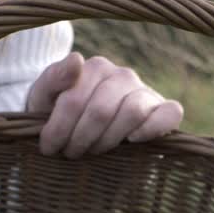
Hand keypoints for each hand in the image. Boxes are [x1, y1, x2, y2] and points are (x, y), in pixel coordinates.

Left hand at [27, 53, 183, 158]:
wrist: (82, 136)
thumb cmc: (59, 117)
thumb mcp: (44, 99)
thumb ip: (53, 79)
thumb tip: (77, 59)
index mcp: (95, 68)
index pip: (74, 100)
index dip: (58, 129)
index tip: (49, 147)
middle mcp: (123, 75)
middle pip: (100, 111)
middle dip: (80, 139)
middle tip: (70, 153)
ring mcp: (145, 92)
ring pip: (131, 112)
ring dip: (107, 140)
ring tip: (94, 151)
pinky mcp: (163, 110)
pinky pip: (170, 113)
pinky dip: (152, 128)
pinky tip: (132, 140)